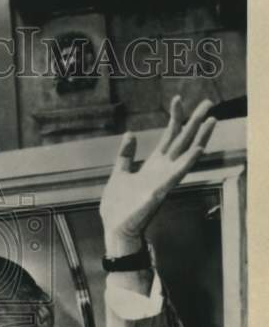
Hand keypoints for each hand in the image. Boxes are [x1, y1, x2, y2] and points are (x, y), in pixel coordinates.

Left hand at [101, 96, 216, 255]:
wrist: (115, 228)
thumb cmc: (118, 206)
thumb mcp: (119, 173)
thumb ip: (126, 155)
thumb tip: (130, 134)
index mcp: (153, 165)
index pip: (168, 136)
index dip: (175, 117)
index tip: (178, 98)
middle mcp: (162, 170)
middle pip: (182, 141)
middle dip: (194, 122)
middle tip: (209, 103)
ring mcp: (163, 180)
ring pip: (185, 154)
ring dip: (200, 137)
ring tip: (211, 121)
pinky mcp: (159, 191)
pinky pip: (176, 174)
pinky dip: (188, 161)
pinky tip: (198, 149)